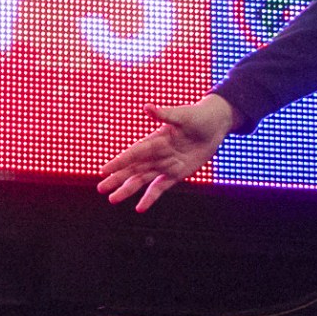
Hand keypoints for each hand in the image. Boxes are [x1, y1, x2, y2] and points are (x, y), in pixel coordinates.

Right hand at [96, 94, 235, 210]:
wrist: (216, 125)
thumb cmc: (198, 116)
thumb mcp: (183, 115)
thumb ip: (164, 114)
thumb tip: (147, 107)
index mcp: (154, 140)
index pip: (133, 153)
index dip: (118, 162)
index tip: (104, 170)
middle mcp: (156, 154)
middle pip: (133, 169)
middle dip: (117, 179)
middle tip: (101, 188)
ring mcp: (165, 165)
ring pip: (142, 181)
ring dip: (127, 190)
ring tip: (112, 199)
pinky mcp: (176, 174)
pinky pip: (160, 188)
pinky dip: (150, 198)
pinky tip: (139, 208)